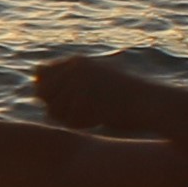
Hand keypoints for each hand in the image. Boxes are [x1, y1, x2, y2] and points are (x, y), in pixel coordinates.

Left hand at [25, 53, 159, 132]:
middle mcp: (75, 68)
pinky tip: (100, 119)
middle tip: (82, 110)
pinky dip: (81, 124)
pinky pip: (68, 121)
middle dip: (56, 106)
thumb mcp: (95, 81)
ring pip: (53, 109)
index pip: (40, 74)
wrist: (152, 103)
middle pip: (42, 93)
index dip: (48, 90)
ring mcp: (80, 83)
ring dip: (70, 117)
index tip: (67, 98)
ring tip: (94, 114)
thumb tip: (35, 81)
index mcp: (77, 61)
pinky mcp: (86, 100)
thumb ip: (66, 82)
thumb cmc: (124, 97)